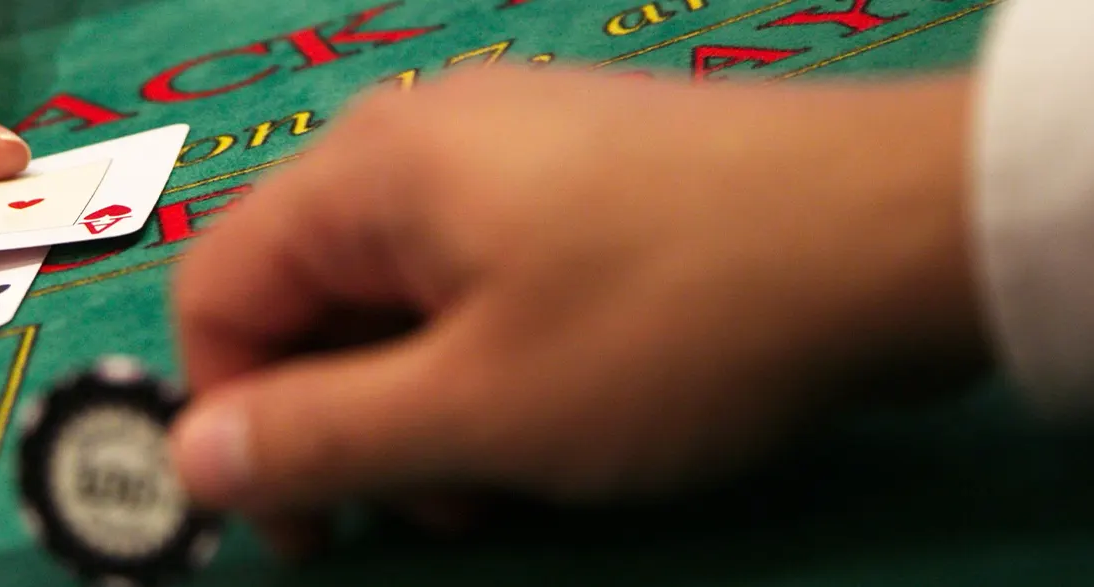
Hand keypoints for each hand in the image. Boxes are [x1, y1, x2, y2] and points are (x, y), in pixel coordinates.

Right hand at [169, 68, 990, 555]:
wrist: (898, 234)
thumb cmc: (669, 326)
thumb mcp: (476, 412)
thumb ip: (317, 438)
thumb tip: (194, 458)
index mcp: (368, 172)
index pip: (219, 291)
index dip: (232, 420)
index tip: (303, 525)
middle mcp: (420, 137)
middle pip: (311, 292)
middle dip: (345, 421)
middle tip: (430, 512)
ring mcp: (510, 146)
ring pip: (403, 295)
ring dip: (423, 405)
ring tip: (508, 475)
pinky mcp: (585, 173)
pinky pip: (484, 275)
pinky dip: (490, 359)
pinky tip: (562, 415)